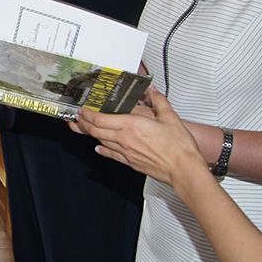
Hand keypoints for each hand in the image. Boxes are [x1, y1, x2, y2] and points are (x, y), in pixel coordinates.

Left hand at [74, 89, 207, 184]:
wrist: (183, 170)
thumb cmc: (179, 147)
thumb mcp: (171, 117)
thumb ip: (159, 101)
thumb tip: (152, 91)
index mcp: (131, 125)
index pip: (100, 119)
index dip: (88, 114)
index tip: (82, 109)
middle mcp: (124, 139)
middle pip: (95, 130)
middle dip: (84, 123)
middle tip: (78, 118)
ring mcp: (126, 152)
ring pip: (101, 142)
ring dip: (91, 134)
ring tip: (84, 129)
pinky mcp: (130, 162)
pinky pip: (111, 155)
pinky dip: (103, 150)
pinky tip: (100, 148)